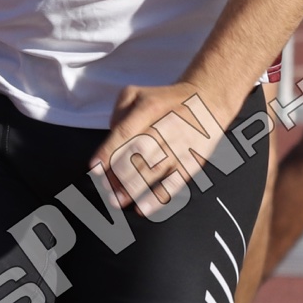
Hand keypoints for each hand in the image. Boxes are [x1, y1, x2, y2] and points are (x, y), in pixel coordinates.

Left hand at [92, 81, 230, 211]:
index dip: (108, 151)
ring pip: (155, 170)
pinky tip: (142, 208)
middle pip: (140, 153)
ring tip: (117, 200)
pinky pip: (176, 182)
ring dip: (134, 188)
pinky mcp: (193, 160)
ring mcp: (182, 144)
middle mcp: (168, 125)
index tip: (95, 167)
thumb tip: (109, 143)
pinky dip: (159, 197)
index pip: (126, 131)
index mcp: (152, 107)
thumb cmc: (165, 101)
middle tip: (106, 188)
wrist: (207, 100)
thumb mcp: (138, 94)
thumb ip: (118, 114)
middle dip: (119, 173)